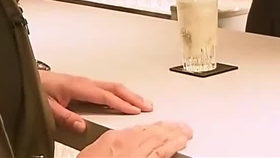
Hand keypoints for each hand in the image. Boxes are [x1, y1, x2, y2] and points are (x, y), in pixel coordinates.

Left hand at [39, 71, 151, 132]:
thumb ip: (65, 116)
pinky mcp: (83, 84)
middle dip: (133, 96)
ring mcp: (85, 82)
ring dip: (128, 94)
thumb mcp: (47, 106)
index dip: (121, 103)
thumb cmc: (38, 88)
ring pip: (112, 86)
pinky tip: (123, 99)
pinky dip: (119, 93)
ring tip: (141, 102)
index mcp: (78, 86)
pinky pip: (106, 88)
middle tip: (147, 105)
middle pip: (114, 87)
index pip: (105, 95)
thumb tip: (81, 125)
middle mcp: (84, 82)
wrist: (29, 78)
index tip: (135, 111)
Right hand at [77, 122, 192, 157]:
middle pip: (153, 133)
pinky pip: (161, 154)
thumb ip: (108, 145)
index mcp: (115, 138)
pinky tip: (180, 144)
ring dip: (175, 135)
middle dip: (168, 129)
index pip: (139, 129)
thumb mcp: (94, 152)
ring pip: (160, 141)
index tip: (162, 125)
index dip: (153, 127)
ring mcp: (137, 155)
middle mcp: (128, 144)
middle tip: (182, 126)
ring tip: (186, 132)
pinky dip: (172, 147)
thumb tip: (114, 147)